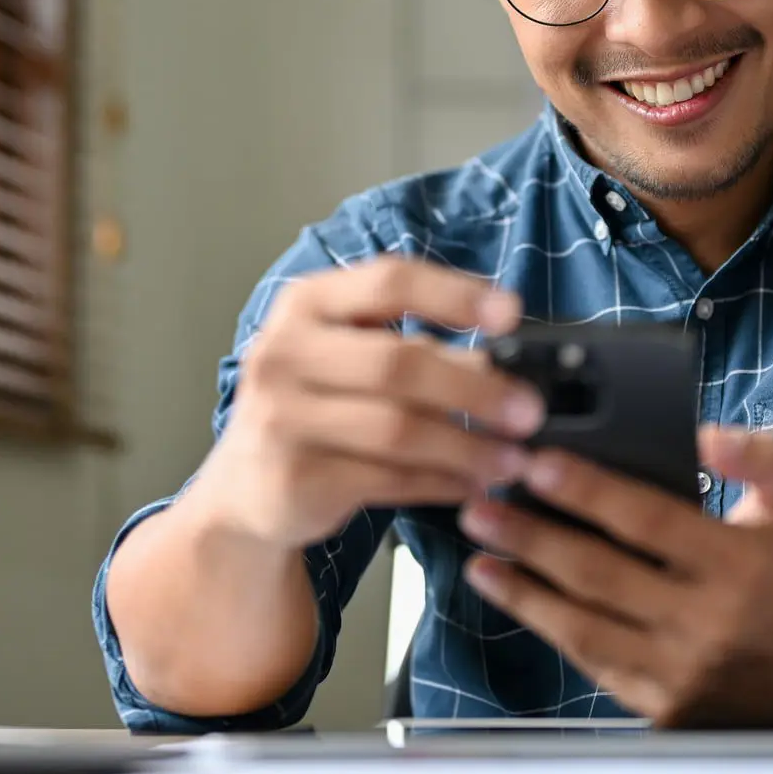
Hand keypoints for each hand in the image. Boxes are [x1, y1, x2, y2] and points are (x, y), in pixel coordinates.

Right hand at [191, 256, 544, 550]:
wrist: (243, 491)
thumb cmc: (311, 410)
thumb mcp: (349, 360)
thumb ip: (416, 350)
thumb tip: (505, 363)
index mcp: (304, 305)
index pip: (387, 282)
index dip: (454, 295)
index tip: (511, 313)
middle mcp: (283, 353)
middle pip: (397, 362)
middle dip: (475, 389)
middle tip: (529, 410)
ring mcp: (282, 418)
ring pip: (398, 430)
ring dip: (468, 447)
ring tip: (514, 460)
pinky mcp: (295, 479)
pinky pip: (388, 480)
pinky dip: (442, 484)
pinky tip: (474, 486)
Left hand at [458, 424, 772, 726]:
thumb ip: (760, 457)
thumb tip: (704, 435)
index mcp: (739, 566)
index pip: (648, 522)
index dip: (587, 491)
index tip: (535, 463)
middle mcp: (707, 625)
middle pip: (600, 575)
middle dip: (531, 537)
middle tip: (478, 505)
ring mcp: (681, 673)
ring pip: (584, 628)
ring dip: (522, 590)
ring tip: (478, 554)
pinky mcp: (662, 706)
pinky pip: (593, 662)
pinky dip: (549, 627)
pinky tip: (514, 595)